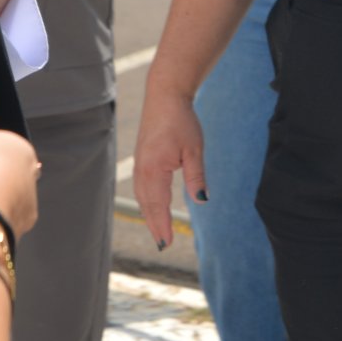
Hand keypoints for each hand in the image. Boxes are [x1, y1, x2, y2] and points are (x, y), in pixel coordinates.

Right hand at [133, 86, 206, 249]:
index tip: (166, 242)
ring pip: (142, 196)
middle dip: (155, 224)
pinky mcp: (141, 159)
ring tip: (158, 230)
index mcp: (154, 169)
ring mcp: (139, 164)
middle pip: (147, 204)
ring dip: (150, 214)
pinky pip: (141, 187)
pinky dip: (146, 201)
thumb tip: (202, 200)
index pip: (158, 204)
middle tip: (163, 244)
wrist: (165, 96)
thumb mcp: (194, 149)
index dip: (162, 224)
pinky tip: (153, 206)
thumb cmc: (181, 121)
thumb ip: (196, 176)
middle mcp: (142, 169)